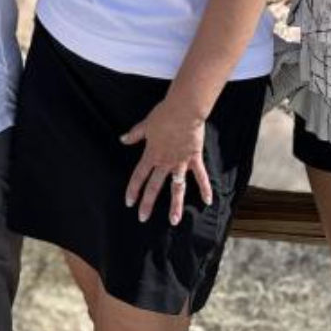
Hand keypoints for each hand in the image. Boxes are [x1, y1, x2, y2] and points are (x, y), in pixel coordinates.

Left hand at [121, 98, 211, 225]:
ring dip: (175, 205)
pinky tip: (208, 201)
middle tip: (142, 218)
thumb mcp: (145, 125)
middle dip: (147, 203)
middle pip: (154, 186)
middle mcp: (165, 162)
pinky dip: (205, 188)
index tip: (129, 202)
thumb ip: (135, 134)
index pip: (139, 176)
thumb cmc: (164, 115)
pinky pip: (200, 176)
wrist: (184, 110)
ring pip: (177, 188)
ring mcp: (180, 163)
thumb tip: (122, 139)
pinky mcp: (194, 159)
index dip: (133, 190)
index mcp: (151, 154)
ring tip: (174, 221)